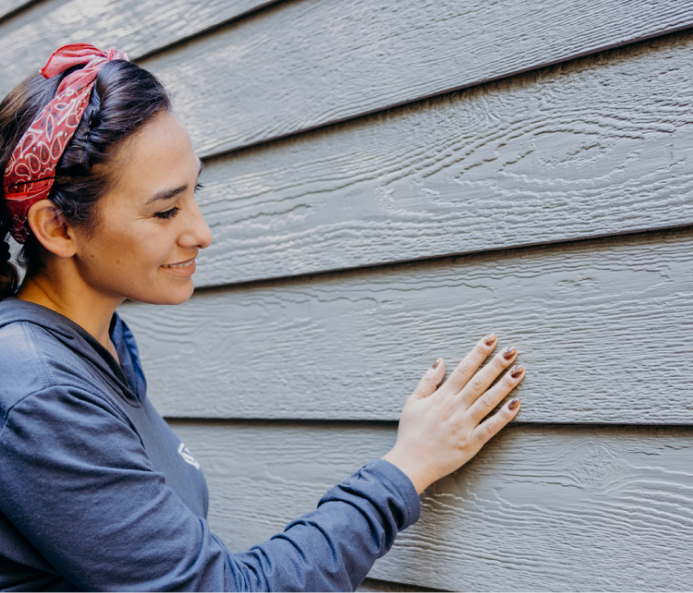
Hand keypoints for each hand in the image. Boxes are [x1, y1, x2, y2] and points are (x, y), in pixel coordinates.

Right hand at [382, 334, 523, 493]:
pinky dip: (504, 416)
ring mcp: (464, 426)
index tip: (490, 339)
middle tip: (511, 350)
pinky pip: (491, 428)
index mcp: (442, 397)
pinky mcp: (471, 443)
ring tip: (519, 370)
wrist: (410, 464)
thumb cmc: (410, 434)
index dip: (478, 352)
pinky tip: (516, 404)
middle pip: (479, 381)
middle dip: (496, 364)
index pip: (463, 369)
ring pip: (488, 401)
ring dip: (505, 385)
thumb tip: (440, 361)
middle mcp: (455, 408)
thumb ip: (428, 381)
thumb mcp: (412, 403)